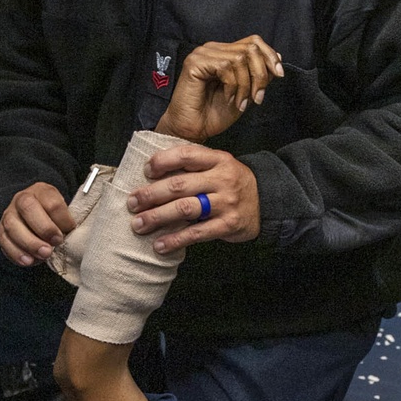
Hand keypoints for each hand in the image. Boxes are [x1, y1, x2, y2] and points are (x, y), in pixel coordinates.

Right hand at [0, 182, 75, 266]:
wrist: (34, 217)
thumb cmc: (53, 218)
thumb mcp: (63, 212)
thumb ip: (66, 221)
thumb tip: (71, 238)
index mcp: (41, 191)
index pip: (51, 202)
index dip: (62, 219)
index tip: (69, 231)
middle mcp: (21, 199)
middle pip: (28, 208)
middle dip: (43, 229)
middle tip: (55, 244)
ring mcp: (9, 214)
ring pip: (12, 225)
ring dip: (29, 243)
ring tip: (43, 255)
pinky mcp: (1, 230)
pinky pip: (4, 241)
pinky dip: (16, 253)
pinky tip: (29, 261)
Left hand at [126, 144, 260, 252]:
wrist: (268, 201)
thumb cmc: (232, 183)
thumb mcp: (219, 165)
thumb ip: (194, 166)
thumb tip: (153, 173)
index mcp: (218, 159)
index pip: (185, 155)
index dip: (162, 161)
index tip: (145, 171)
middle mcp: (222, 179)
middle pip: (179, 185)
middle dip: (150, 194)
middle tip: (132, 203)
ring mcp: (226, 203)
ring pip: (185, 209)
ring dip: (157, 217)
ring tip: (138, 224)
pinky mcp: (228, 225)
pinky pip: (197, 233)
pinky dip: (175, 240)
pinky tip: (160, 245)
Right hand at [155, 35, 281, 143]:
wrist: (193, 130)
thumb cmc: (214, 114)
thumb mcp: (245, 93)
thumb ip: (258, 75)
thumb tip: (278, 58)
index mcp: (224, 53)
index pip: (253, 42)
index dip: (270, 56)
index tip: (279, 75)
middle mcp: (213, 49)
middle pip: (250, 47)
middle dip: (260, 74)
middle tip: (257, 97)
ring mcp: (203, 54)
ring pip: (240, 58)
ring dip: (246, 85)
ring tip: (241, 103)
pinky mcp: (195, 62)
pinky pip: (225, 66)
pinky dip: (233, 86)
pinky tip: (228, 99)